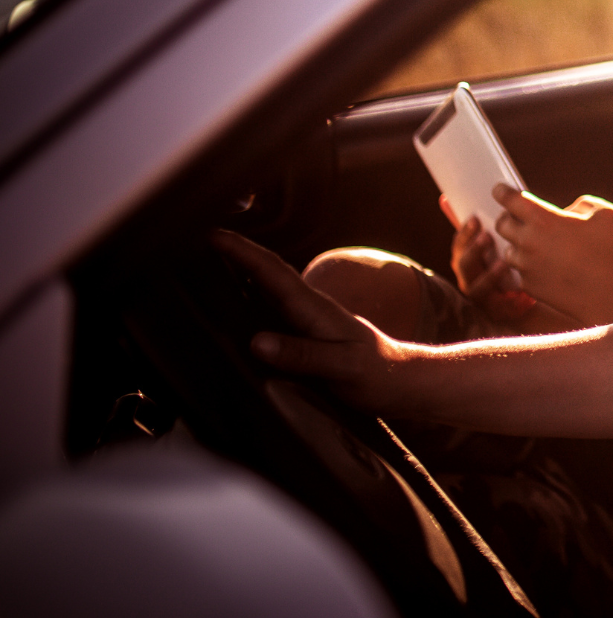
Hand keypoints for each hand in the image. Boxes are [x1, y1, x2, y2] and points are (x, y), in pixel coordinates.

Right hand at [217, 231, 422, 414]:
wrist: (403, 381)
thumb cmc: (377, 374)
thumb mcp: (343, 367)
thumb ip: (303, 355)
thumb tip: (257, 342)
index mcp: (316, 310)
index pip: (274, 274)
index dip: (243, 254)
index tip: (215, 236)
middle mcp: (311, 309)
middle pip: (269, 273)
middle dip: (237, 253)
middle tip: (204, 238)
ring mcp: (310, 319)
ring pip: (272, 288)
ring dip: (244, 271)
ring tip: (213, 259)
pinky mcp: (310, 333)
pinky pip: (276, 307)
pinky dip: (255, 295)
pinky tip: (242, 298)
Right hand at [438, 195, 535, 324]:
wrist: (534, 295)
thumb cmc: (516, 261)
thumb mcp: (507, 239)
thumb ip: (492, 220)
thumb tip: (459, 196)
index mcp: (470, 257)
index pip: (460, 242)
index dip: (464, 231)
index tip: (475, 218)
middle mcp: (470, 276)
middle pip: (463, 263)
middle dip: (473, 249)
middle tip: (487, 235)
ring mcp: (480, 295)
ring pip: (476, 287)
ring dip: (488, 274)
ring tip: (504, 263)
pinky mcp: (495, 311)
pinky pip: (498, 308)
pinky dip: (506, 301)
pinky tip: (519, 293)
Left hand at [491, 186, 612, 326]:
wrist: (607, 295)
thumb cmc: (609, 251)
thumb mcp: (604, 213)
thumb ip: (582, 204)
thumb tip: (568, 211)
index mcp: (543, 219)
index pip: (510, 199)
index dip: (502, 191)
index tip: (500, 190)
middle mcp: (527, 241)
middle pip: (501, 224)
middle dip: (508, 217)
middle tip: (519, 217)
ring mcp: (525, 266)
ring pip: (509, 250)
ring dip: (519, 245)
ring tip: (538, 245)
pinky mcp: (528, 285)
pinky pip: (520, 271)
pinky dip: (529, 267)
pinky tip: (547, 266)